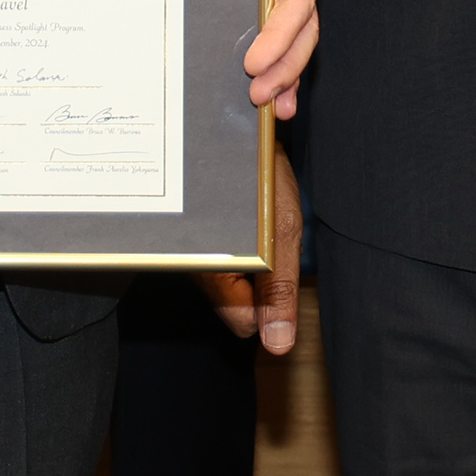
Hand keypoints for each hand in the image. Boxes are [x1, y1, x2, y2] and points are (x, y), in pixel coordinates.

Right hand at [205, 140, 306, 355]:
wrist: (234, 129)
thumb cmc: (262, 175)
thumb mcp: (281, 231)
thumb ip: (278, 290)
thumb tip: (279, 345)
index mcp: (213, 270)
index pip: (245, 322)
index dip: (269, 300)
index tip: (274, 259)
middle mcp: (195, 267)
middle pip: (235, 308)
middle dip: (257, 283)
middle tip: (265, 239)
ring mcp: (193, 254)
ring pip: (229, 288)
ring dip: (248, 265)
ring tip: (254, 226)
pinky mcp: (195, 241)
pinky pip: (222, 265)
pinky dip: (237, 251)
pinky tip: (241, 221)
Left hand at [244, 0, 324, 118]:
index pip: (295, 1)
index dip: (278, 36)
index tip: (256, 64)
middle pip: (300, 27)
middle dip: (284, 67)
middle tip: (261, 97)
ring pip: (294, 29)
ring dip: (284, 68)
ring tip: (269, 104)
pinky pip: (279, 13)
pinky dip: (277, 48)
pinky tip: (270, 77)